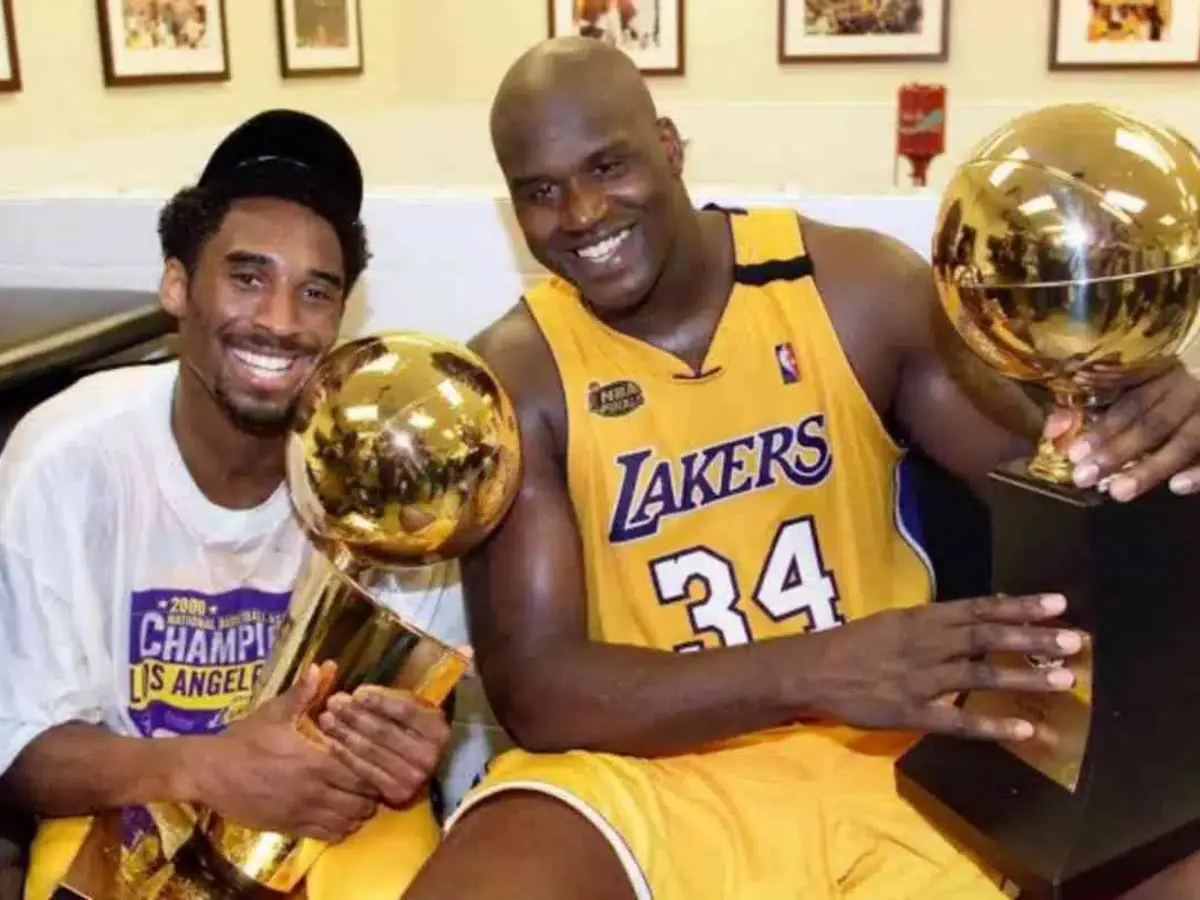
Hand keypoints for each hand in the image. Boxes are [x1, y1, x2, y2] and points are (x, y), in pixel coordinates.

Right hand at [187, 664, 377, 842]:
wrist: (209, 773)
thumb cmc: (244, 740)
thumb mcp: (274, 712)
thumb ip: (303, 692)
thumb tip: (324, 665)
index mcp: (315, 762)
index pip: (363, 775)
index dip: (375, 771)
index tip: (375, 761)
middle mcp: (314, 792)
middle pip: (362, 803)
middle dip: (371, 794)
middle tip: (370, 780)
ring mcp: (302, 814)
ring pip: (348, 823)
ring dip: (357, 812)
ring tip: (355, 797)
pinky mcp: (289, 829)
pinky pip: (327, 836)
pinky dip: (339, 828)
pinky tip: (337, 814)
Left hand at [317, 687, 451, 808]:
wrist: (429, 772)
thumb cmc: (416, 733)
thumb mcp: (416, 711)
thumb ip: (392, 699)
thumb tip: (358, 694)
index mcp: (438, 730)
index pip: (405, 711)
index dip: (379, 701)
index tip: (356, 693)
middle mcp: (428, 756)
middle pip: (383, 731)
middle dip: (354, 715)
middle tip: (333, 703)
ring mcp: (413, 777)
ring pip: (371, 750)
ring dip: (345, 733)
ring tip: (327, 719)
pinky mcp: (396, 793)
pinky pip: (364, 770)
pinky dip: (345, 754)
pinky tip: (332, 741)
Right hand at [804, 593, 1083, 740]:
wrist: (811, 671)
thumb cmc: (851, 644)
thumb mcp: (892, 622)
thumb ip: (933, 624)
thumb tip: (978, 617)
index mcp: (920, 620)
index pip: (977, 608)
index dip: (1018, 606)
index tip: (1058, 603)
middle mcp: (926, 645)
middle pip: (986, 638)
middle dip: (1032, 638)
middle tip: (1076, 640)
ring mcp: (920, 680)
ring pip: (980, 675)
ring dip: (1024, 676)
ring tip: (1064, 678)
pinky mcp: (912, 712)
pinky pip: (957, 721)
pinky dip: (991, 725)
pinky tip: (1025, 730)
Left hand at [1047, 362, 1199, 500]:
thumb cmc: (1162, 388)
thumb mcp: (1130, 386)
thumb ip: (1090, 405)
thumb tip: (1053, 429)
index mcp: (1162, 374)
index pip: (1130, 403)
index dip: (1102, 429)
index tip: (1074, 454)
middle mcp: (1190, 389)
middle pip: (1153, 423)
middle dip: (1117, 452)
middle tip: (1084, 477)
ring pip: (1186, 441)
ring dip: (1151, 468)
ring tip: (1118, 492)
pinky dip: (1199, 473)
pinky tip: (1177, 488)